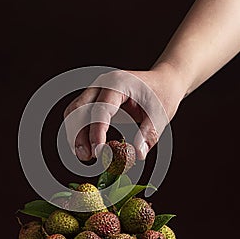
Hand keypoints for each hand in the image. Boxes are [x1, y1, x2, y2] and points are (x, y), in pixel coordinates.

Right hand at [64, 65, 186, 160]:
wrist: (164, 81)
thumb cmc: (163, 94)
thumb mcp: (160, 115)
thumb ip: (148, 135)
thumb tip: (138, 155)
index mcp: (118, 84)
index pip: (101, 109)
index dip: (97, 132)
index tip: (98, 152)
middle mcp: (102, 85)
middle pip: (79, 109)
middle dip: (78, 134)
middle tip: (87, 156)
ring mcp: (97, 91)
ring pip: (75, 112)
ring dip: (76, 135)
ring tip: (86, 156)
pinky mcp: (96, 100)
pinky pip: (81, 115)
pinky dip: (80, 131)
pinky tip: (88, 147)